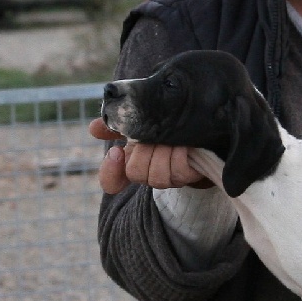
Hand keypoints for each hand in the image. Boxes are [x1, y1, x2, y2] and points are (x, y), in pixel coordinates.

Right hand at [89, 117, 212, 194]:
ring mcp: (172, 177)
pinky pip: (178, 171)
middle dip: (144, 151)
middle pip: (135, 172)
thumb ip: (118, 122)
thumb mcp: (142, 118)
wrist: (207, 129)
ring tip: (172, 138)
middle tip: (154, 135)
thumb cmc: (170, 123)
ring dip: (163, 153)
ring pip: (156, 176)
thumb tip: (94, 128)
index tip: (116, 153)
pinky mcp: (191, 176)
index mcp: (135, 161)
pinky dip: (179, 155)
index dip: (110, 173)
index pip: (112, 182)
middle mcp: (151, 173)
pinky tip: (185, 145)